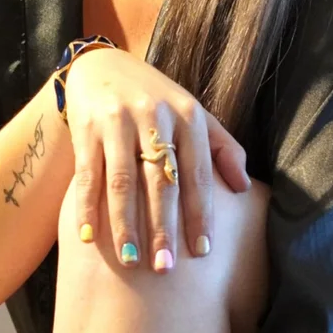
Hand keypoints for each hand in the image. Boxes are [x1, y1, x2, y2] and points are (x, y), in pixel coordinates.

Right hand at [61, 46, 251, 271]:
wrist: (103, 65)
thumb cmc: (157, 99)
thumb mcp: (194, 113)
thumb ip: (223, 147)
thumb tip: (245, 188)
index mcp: (187, 117)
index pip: (198, 174)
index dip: (201, 214)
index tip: (203, 252)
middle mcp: (154, 118)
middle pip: (161, 181)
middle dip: (164, 227)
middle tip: (165, 267)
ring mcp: (118, 122)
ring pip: (124, 181)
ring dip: (126, 224)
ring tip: (131, 261)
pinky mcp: (87, 129)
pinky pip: (88, 175)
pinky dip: (88, 207)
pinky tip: (89, 238)